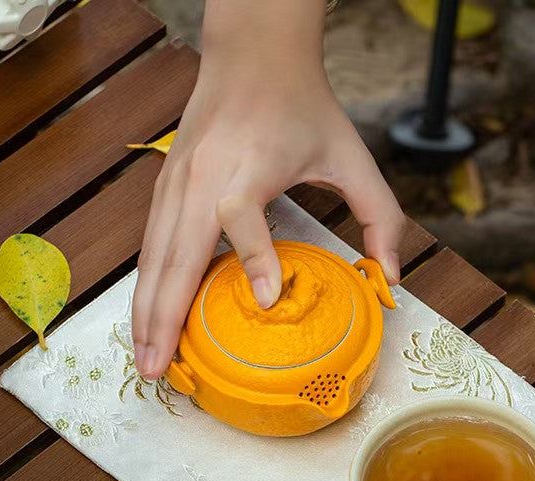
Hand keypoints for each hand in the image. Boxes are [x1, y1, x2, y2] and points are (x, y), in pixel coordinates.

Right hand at [132, 0, 404, 379]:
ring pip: (152, 259)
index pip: (241, 220)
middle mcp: (202, 179)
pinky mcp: (164, 186)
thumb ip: (380, 216)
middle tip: (160, 373)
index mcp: (248, 168)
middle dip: (164, 321)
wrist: (252, 52)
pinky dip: (145, 286)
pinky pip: (149, 246)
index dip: (254, 262)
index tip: (263, 305)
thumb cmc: (302, 105)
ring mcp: (175, 183)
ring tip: (144, 359)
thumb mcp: (352, 155)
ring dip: (144, 312)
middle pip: (174, 257)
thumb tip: (390, 278)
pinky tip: (144, 317)